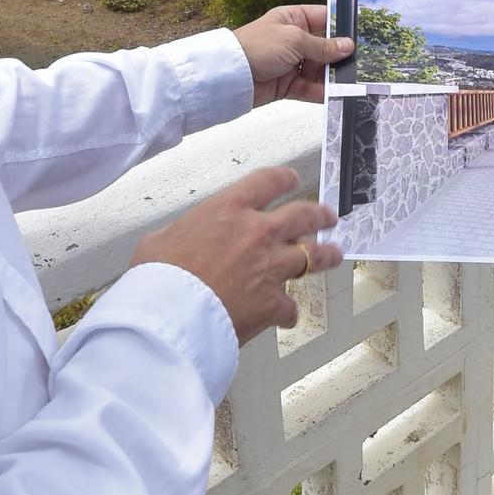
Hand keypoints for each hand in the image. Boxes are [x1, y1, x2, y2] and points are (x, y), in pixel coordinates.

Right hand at [131, 165, 341, 342]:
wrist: (171, 315)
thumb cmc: (159, 278)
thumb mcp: (159, 241)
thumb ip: (182, 234)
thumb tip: (182, 241)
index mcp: (228, 210)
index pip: (267, 182)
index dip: (283, 179)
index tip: (291, 179)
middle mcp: (258, 232)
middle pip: (303, 215)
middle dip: (319, 215)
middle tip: (327, 217)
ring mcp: (271, 267)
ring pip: (313, 256)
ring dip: (326, 255)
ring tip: (334, 254)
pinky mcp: (274, 302)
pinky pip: (290, 306)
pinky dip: (287, 312)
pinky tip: (285, 316)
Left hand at [233, 5, 354, 104]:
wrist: (230, 76)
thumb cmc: (255, 47)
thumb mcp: (294, 39)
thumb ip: (323, 45)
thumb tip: (347, 45)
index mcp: (293, 19)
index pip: (324, 19)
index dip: (341, 27)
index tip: (361, 35)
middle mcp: (294, 40)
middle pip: (325, 47)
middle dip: (340, 56)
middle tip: (361, 62)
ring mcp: (291, 63)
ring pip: (320, 70)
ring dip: (333, 76)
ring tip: (351, 81)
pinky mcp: (288, 84)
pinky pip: (310, 88)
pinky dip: (322, 92)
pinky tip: (335, 94)